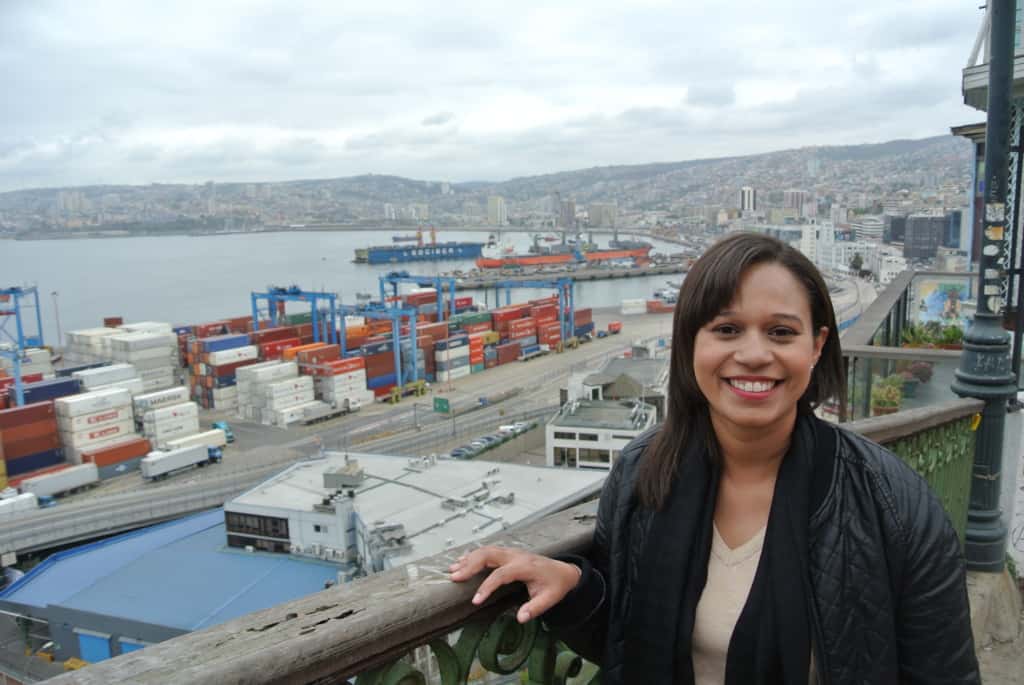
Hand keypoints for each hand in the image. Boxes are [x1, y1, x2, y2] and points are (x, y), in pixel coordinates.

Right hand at [449, 545, 581, 623]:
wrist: (564, 572)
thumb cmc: (556, 585)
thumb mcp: (549, 599)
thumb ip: (535, 608)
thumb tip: (520, 618)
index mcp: (525, 566)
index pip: (501, 574)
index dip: (487, 586)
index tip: (475, 600)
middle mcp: (516, 556)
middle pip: (489, 554)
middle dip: (470, 565)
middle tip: (455, 577)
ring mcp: (511, 552)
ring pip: (486, 550)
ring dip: (469, 559)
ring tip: (453, 570)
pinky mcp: (508, 553)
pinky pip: (488, 551)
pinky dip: (474, 555)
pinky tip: (462, 562)